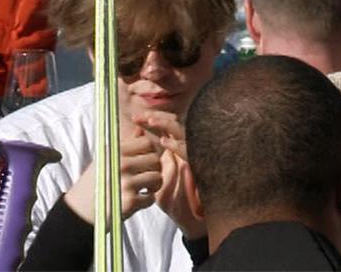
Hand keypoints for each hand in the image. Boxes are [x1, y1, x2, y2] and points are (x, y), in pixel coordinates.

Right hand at [62, 130, 162, 221]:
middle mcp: (122, 164)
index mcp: (116, 151)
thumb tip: (141, 130)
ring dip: (153, 186)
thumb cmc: (96, 182)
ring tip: (143, 189)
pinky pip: (151, 198)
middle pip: (155, 160)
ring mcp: (126, 183)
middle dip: (154, 169)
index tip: (143, 161)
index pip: (147, 143)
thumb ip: (126, 145)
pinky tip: (137, 200)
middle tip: (145, 177)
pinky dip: (146, 201)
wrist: (80, 209)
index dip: (149, 152)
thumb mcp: (106, 158)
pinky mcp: (130, 201)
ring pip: (157, 178)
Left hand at [136, 109, 204, 237]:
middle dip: (157, 118)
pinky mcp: (204, 166)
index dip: (153, 120)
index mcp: (180, 152)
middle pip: (176, 124)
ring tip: (151, 122)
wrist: (195, 223)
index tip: (136, 118)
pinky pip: (192, 152)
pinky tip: (166, 144)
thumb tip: (140, 149)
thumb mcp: (160, 181)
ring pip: (185, 133)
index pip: (167, 128)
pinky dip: (179, 147)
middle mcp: (191, 150)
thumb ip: (154, 165)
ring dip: (168, 126)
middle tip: (140, 117)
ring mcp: (198, 156)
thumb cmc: (177, 203)